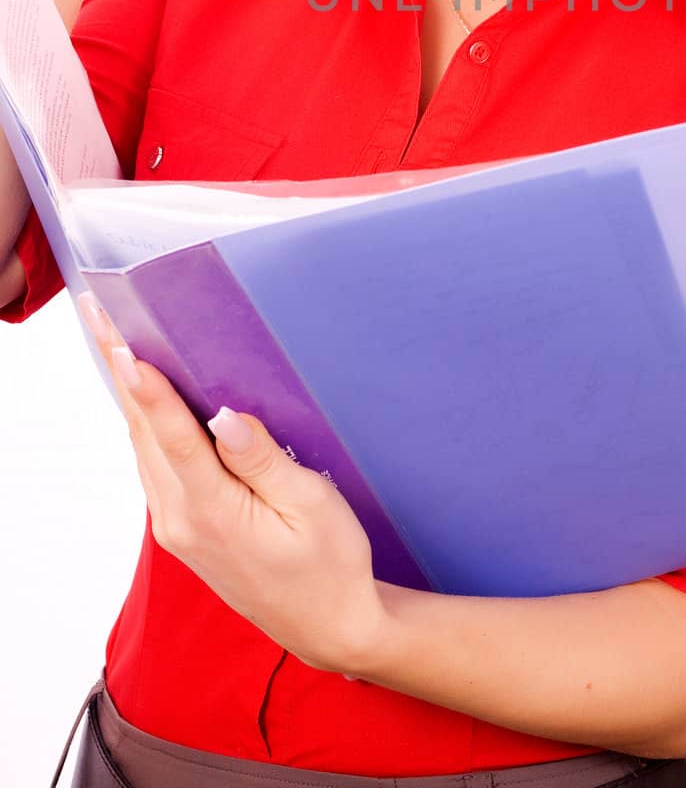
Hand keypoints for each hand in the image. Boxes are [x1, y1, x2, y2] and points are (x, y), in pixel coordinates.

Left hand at [76, 289, 387, 678]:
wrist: (327, 624)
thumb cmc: (330, 563)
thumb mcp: (311, 506)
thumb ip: (262, 460)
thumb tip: (226, 415)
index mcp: (213, 513)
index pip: (172, 438)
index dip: (148, 389)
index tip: (123, 347)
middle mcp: (180, 520)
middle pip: (142, 432)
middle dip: (121, 371)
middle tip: (102, 315)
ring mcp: (175, 526)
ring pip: (142, 446)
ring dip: (128, 392)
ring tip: (113, 338)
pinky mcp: (180, 527)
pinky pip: (153, 462)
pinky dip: (144, 420)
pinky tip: (144, 394)